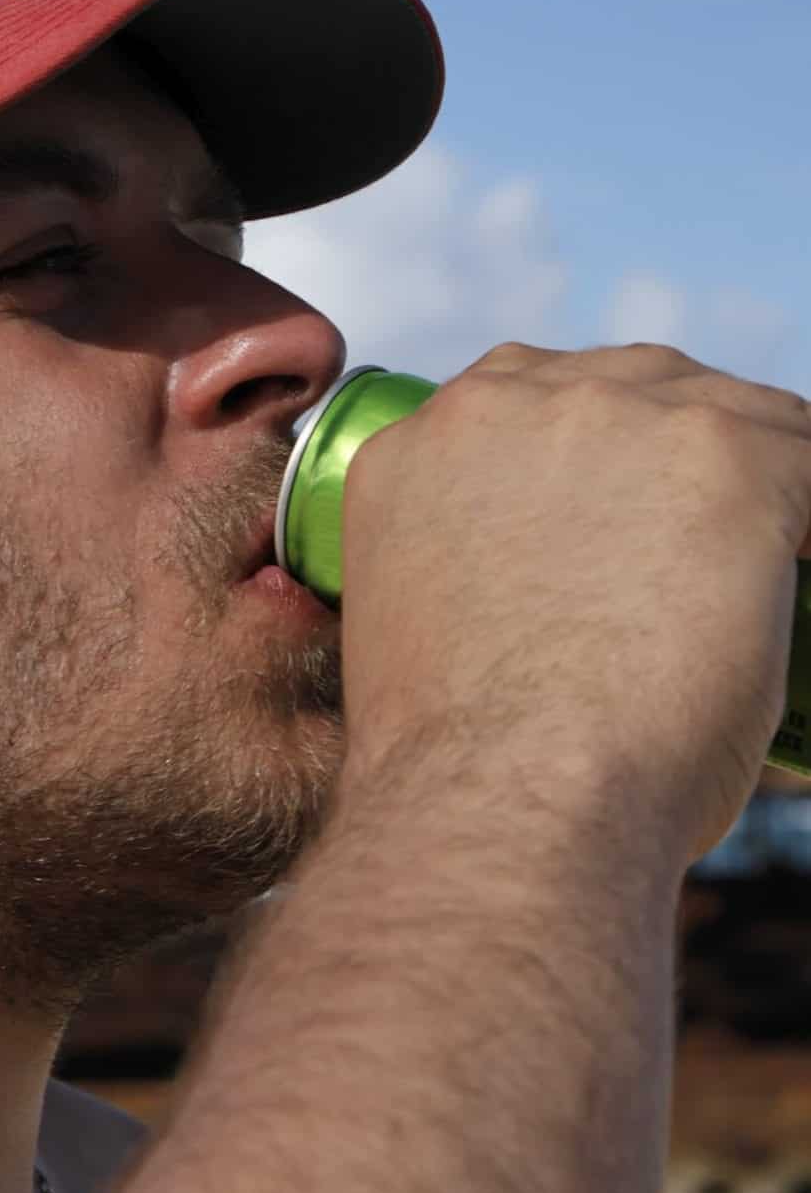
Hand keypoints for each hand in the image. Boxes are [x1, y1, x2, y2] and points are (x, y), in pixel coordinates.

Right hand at [339, 343, 810, 867]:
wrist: (501, 803)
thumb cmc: (462, 769)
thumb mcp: (426, 628)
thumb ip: (476, 565)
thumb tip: (564, 594)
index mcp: (420, 447)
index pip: (528, 407)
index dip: (587, 466)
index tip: (622, 526)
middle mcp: (509, 405)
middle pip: (628, 389)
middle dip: (669, 461)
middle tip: (697, 554)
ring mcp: (616, 418)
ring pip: (727, 414)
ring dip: (750, 484)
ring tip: (761, 574)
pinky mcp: (725, 456)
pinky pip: (810, 457)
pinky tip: (804, 570)